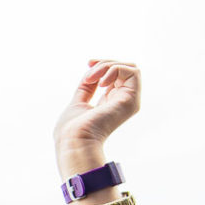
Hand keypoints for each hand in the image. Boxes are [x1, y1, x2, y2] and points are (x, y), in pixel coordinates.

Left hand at [53, 60, 140, 189]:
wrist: (73, 142)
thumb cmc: (71, 130)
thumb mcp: (79, 101)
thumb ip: (88, 87)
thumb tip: (92, 70)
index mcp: (112, 103)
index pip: (117, 75)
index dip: (104, 64)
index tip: (89, 63)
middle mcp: (123, 102)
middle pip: (126, 68)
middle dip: (106, 63)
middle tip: (89, 68)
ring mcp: (129, 101)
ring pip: (130, 67)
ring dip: (108, 65)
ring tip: (92, 78)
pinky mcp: (131, 101)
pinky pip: (132, 72)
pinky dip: (114, 70)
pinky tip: (101, 82)